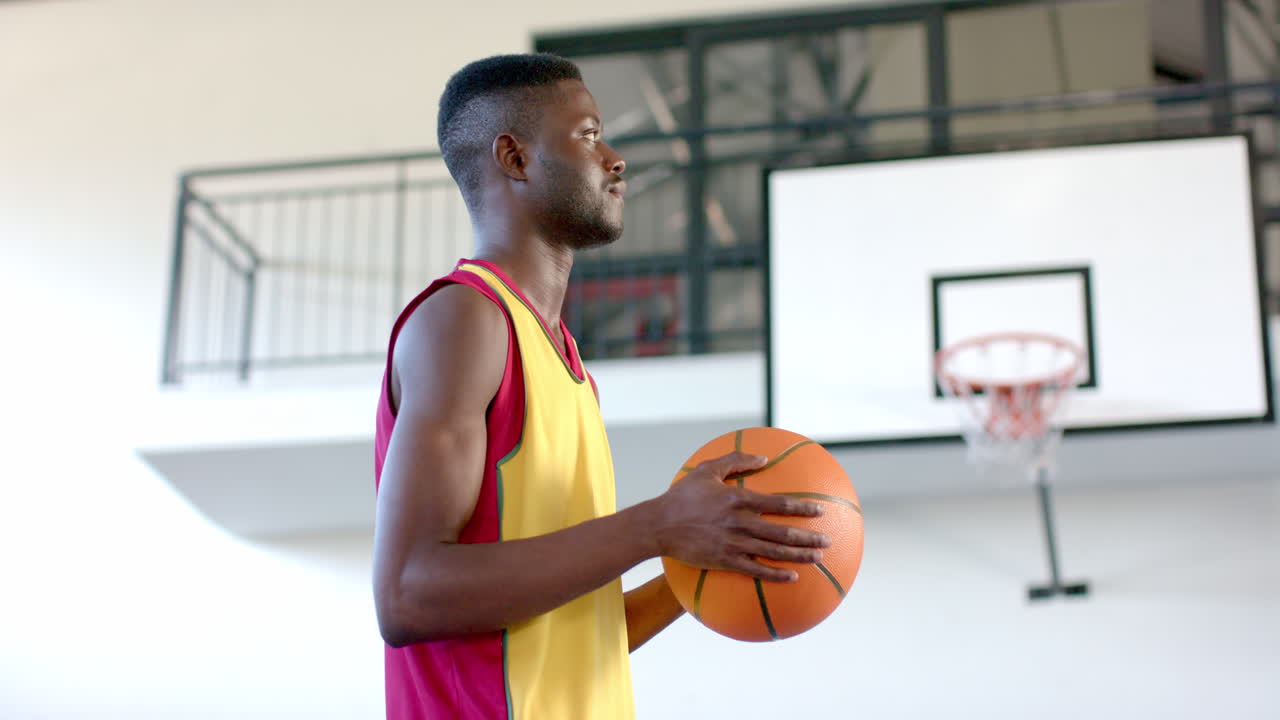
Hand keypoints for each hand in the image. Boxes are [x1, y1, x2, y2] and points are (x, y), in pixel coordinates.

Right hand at [649, 451, 830, 581]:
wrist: (657, 525)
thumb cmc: (682, 496)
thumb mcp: (707, 470)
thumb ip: (736, 461)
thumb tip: (764, 458)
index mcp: (738, 499)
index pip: (779, 504)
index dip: (802, 508)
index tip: (820, 512)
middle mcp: (740, 523)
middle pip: (783, 532)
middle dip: (809, 537)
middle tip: (828, 540)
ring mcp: (734, 544)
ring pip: (774, 551)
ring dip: (799, 556)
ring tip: (818, 558)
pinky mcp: (725, 560)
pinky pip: (756, 570)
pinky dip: (776, 574)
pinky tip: (792, 577)